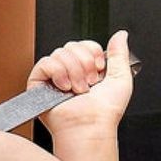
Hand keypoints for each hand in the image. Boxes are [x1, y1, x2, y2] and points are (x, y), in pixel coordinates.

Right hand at [30, 31, 132, 152]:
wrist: (92, 126)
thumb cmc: (106, 111)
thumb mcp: (121, 78)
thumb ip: (119, 53)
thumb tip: (121, 35)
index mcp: (86, 70)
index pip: (84, 45)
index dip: (93, 53)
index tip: (100, 69)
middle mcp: (70, 73)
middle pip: (72, 46)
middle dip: (85, 63)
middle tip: (90, 83)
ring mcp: (54, 78)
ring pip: (60, 53)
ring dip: (74, 71)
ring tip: (78, 89)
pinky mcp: (39, 85)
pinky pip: (45, 62)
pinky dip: (58, 72)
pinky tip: (65, 87)